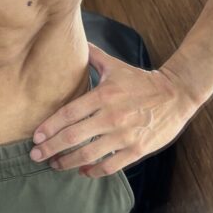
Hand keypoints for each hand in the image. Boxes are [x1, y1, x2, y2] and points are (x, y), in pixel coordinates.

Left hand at [29, 42, 200, 176]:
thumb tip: (76, 41)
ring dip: (68, 162)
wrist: (177, 95)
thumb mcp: (116, 66)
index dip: (50, 127)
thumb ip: (93, 56)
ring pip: (89, 154)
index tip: (36, 137)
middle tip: (36, 156)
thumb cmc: (142, 81)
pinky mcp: (138, 149)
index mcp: (104, 96)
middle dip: (51, 148)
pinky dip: (94, 171)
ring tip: (55, 165)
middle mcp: (112, 117)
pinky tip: (83, 171)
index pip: (69, 114)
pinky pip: (111, 166)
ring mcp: (125, 135)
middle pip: (73, 136)